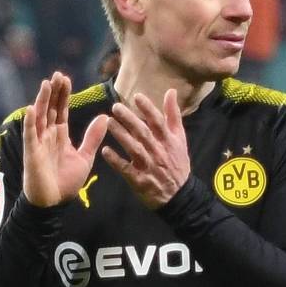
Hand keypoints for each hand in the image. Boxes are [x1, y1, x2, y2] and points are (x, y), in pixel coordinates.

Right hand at [22, 72, 107, 206]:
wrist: (54, 202)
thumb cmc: (66, 181)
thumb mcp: (85, 157)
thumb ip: (93, 137)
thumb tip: (105, 117)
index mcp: (60, 135)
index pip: (60, 110)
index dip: (63, 95)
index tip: (66, 78)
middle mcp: (47, 135)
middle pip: (50, 108)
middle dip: (54, 92)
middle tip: (58, 74)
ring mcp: (38, 143)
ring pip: (39, 117)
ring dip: (42, 100)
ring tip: (47, 83)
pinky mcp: (31, 153)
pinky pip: (30, 135)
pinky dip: (30, 122)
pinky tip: (32, 108)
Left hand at [102, 89, 190, 208]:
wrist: (179, 195)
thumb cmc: (177, 163)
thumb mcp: (180, 138)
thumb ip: (173, 115)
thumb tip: (171, 92)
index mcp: (168, 141)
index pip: (158, 122)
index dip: (148, 109)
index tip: (136, 96)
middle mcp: (159, 152)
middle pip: (144, 133)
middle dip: (130, 119)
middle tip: (115, 107)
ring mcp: (149, 166)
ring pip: (134, 149)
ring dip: (121, 135)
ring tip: (109, 123)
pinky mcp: (140, 180)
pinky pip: (126, 169)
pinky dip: (116, 161)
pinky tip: (105, 151)